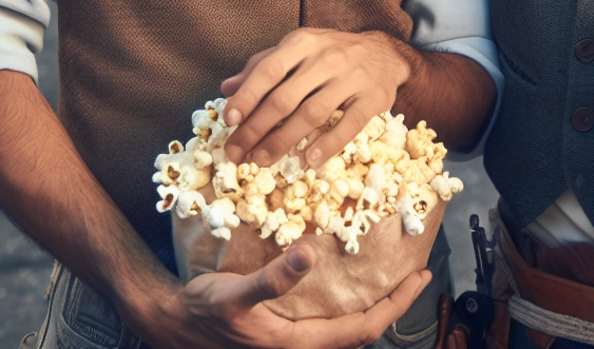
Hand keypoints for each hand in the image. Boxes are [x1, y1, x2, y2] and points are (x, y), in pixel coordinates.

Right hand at [133, 244, 430, 348]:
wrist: (172, 324)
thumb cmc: (204, 311)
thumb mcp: (235, 293)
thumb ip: (272, 279)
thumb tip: (309, 255)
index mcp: (297, 345)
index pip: (363, 329)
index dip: (395, 305)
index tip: (421, 277)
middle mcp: (300, 348)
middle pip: (361, 333)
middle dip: (392, 305)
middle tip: (417, 273)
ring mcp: (293, 343)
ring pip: (345, 331)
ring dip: (372, 306)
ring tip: (392, 276)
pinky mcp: (284, 334)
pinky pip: (328, 324)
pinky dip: (348, 306)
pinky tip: (350, 283)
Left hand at [221, 29, 413, 168]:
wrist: (385, 52)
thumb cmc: (332, 53)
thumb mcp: (298, 50)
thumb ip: (263, 66)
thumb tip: (227, 88)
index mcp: (303, 43)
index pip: (270, 69)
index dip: (248, 95)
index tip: (230, 119)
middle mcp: (326, 58)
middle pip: (286, 97)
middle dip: (257, 129)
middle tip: (237, 154)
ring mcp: (351, 78)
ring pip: (312, 114)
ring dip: (283, 141)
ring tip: (262, 161)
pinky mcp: (373, 98)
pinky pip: (349, 125)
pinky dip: (328, 145)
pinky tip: (309, 161)